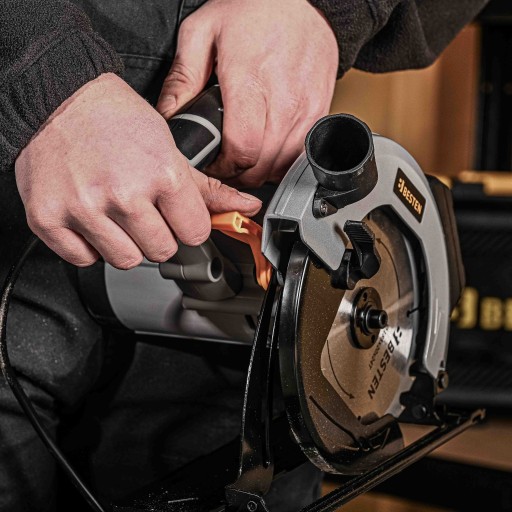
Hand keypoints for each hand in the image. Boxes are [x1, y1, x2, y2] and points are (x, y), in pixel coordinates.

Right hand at [15, 73, 261, 269]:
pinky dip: (91, 245)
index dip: (187, 225)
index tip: (176, 214)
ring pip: (126, 261)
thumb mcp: (171, 148)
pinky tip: (91, 219)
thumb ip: (209, 188)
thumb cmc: (116, 120)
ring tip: (115, 213)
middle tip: (142, 208)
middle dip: (157, 234)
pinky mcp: (49, 219)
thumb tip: (246, 208)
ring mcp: (85, 209)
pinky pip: (85, 260)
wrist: (59, 99)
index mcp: (163, 174)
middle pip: (162, 251)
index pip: (195, 234)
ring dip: (126, 243)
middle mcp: (124, 194)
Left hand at [156, 0, 337, 187]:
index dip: (224, 169)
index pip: (241, 151)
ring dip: (260, 172)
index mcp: (250, 83)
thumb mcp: (202, 32)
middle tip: (224, 166)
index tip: (213, 166)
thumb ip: (182, 79)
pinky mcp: (319, 111)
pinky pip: (300, 154)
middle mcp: (283, 101)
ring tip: (244, 158)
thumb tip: (169, 117)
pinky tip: (267, 150)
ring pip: (281, 166)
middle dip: (238, 174)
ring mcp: (305, 109)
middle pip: (260, 166)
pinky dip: (281, 161)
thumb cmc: (252, 9)